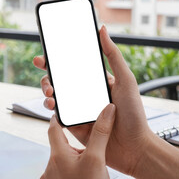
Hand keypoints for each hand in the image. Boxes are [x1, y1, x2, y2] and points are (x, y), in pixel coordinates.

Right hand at [33, 25, 155, 175]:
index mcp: (96, 82)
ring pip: (55, 98)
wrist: (135, 149)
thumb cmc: (134, 115)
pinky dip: (52, 111)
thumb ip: (113, 55)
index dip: (56, 62)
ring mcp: (79, 110)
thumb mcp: (125, 80)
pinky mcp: (74, 126)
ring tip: (51, 94)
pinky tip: (54, 107)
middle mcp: (85, 95)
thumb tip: (102, 29)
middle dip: (47, 78)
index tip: (44, 57)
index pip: (72, 68)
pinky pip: (58, 117)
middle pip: (59, 82)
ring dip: (47, 94)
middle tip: (47, 78)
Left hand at [39, 104, 115, 178]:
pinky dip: (70, 177)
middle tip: (90, 151)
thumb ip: (101, 133)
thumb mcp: (98, 159)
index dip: (60, 118)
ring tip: (89, 172)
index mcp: (58, 156)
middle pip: (60, 148)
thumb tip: (106, 110)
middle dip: (74, 147)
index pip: (54, 128)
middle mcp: (49, 168)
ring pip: (61, 165)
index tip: (64, 113)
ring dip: (73, 164)